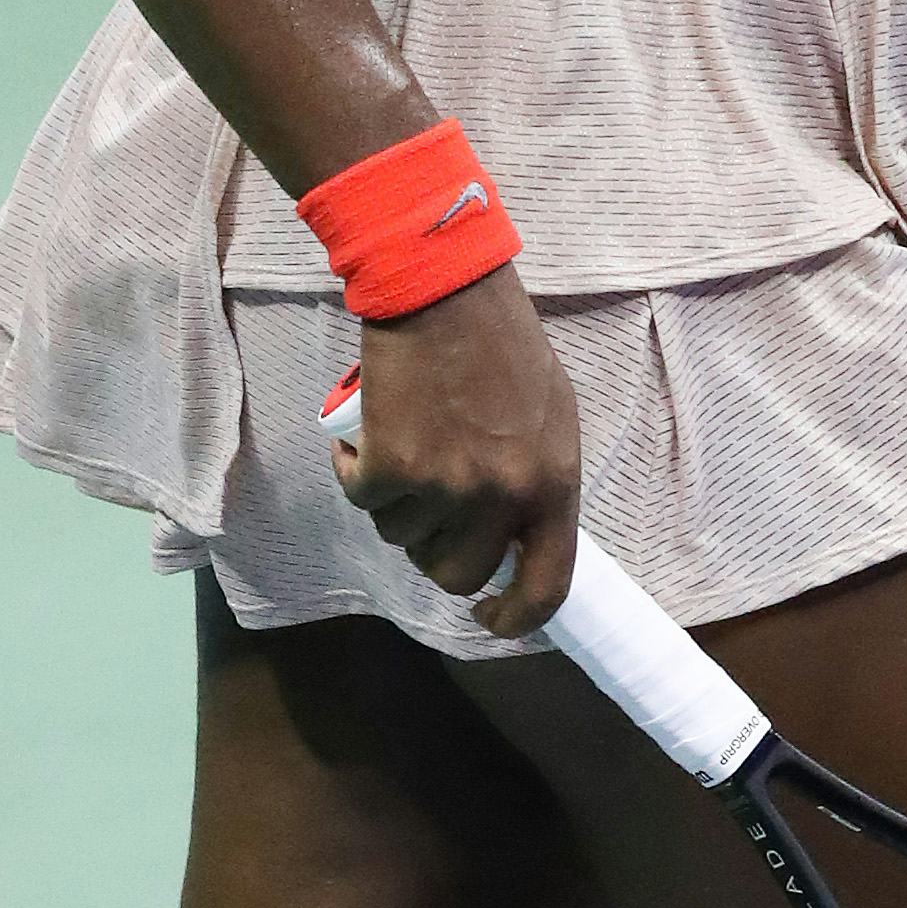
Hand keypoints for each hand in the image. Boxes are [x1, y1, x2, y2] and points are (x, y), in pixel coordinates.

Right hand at [331, 272, 581, 634]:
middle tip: (426, 509)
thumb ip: (537, 481)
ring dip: (394, 505)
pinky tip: (359, 442)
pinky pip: (362, 501)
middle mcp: (502, 496)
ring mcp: (446, 486)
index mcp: (553, 485)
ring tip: (400, 451)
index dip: (515, 619)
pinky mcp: (390, 466)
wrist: (443, 287)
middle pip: (456, 574)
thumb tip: (517, 540)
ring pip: (402, 537)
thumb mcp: (550, 417)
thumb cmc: (501, 343)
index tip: (488, 616)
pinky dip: (352, 473)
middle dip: (434, 550)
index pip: (547, 587)